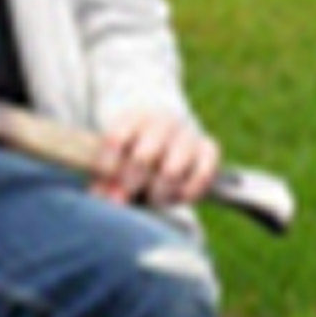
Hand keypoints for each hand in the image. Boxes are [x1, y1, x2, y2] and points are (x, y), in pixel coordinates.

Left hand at [93, 110, 221, 208]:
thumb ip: (107, 178)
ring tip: (153, 198)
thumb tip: (106, 199)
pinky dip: (189, 190)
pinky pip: (203, 174)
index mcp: (133, 117)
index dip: (107, 165)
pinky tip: (179, 196)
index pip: (116, 140)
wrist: (166, 129)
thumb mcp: (116, 156)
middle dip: (131, 184)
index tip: (107, 179)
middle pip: (143, 157)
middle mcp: (163, 122)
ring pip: (172, 170)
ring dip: (159, 192)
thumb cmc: (133, 150)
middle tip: (125, 196)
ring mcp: (188, 134)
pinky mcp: (209, 149)